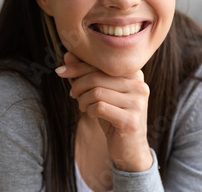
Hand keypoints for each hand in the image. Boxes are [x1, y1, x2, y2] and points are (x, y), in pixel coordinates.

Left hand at [55, 51, 152, 171]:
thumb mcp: (100, 92)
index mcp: (134, 73)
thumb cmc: (113, 115)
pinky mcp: (130, 120)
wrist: (130, 148)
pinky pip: (99, 107)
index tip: (61, 71)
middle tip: (72, 94)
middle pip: (97, 76)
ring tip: (83, 106)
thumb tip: (68, 54)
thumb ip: (87, 72)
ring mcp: (137, 103)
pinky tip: (92, 114)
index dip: (78, 66)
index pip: (101, 63)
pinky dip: (90, 111)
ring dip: (83, 100)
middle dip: (78, 85)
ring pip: (96, 92)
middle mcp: (139, 85)